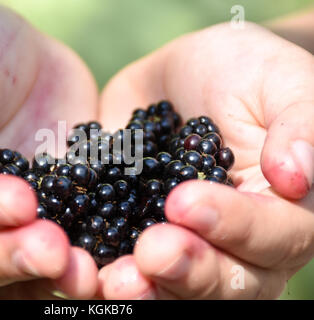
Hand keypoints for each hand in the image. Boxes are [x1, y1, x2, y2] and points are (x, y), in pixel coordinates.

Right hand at [0, 0, 98, 298]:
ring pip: (18, 271)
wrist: (10, 54)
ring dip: (50, 279)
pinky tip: (113, 264)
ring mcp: (7, 224)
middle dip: (13, 258)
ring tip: (87, 276)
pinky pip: (67, 247)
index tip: (17, 201)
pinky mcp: (55, 216)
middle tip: (54, 252)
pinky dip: (88, 260)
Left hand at [97, 22, 313, 298]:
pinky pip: (123, 261)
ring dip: (145, 289)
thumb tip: (299, 177)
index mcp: (284, 212)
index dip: (235, 227)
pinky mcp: (135, 233)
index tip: (186, 202)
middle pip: (226, 280)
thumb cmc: (244, 74)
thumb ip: (299, 123)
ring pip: (175, 287)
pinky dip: (102, 270)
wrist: (183, 77)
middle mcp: (238, 243)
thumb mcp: (279, 82)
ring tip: (112, 280)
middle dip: (187, 271)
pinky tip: (82, 267)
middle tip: (151, 253)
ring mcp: (185, 244)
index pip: (274, 235)